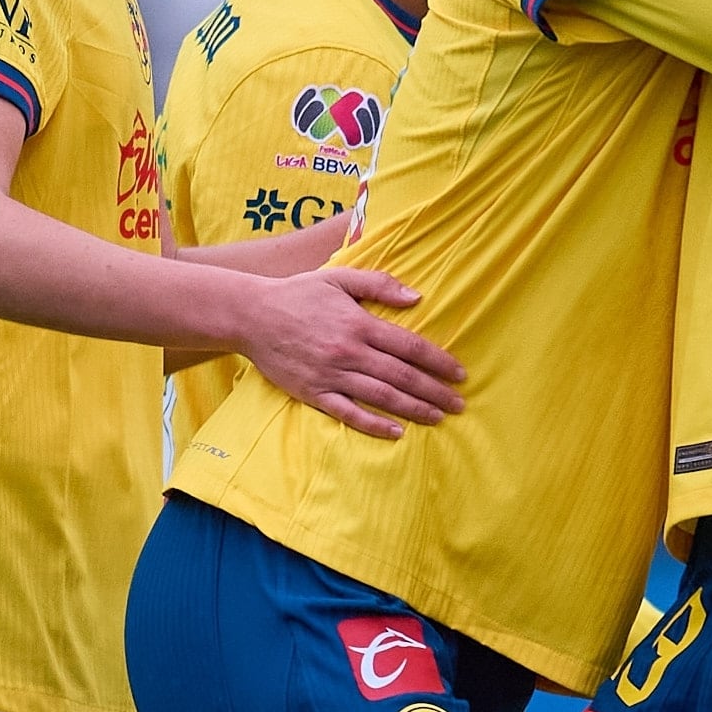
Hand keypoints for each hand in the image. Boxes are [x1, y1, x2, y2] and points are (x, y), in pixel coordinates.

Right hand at [241, 267, 463, 438]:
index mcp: (359, 324)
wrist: (251, 315)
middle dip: (434, 392)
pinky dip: (373, 424)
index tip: (459, 374)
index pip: (409, 346)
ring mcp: (331, 375)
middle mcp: (349, 352)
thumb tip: (416, 298)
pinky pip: (348, 413)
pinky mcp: (313, 393)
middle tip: (459, 404)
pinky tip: (396, 432)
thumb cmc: (298, 293)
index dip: (438, 362)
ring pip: (381, 397)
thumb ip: (379, 284)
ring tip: (437, 418)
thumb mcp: (339, 278)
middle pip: (401, 376)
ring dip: (413, 409)